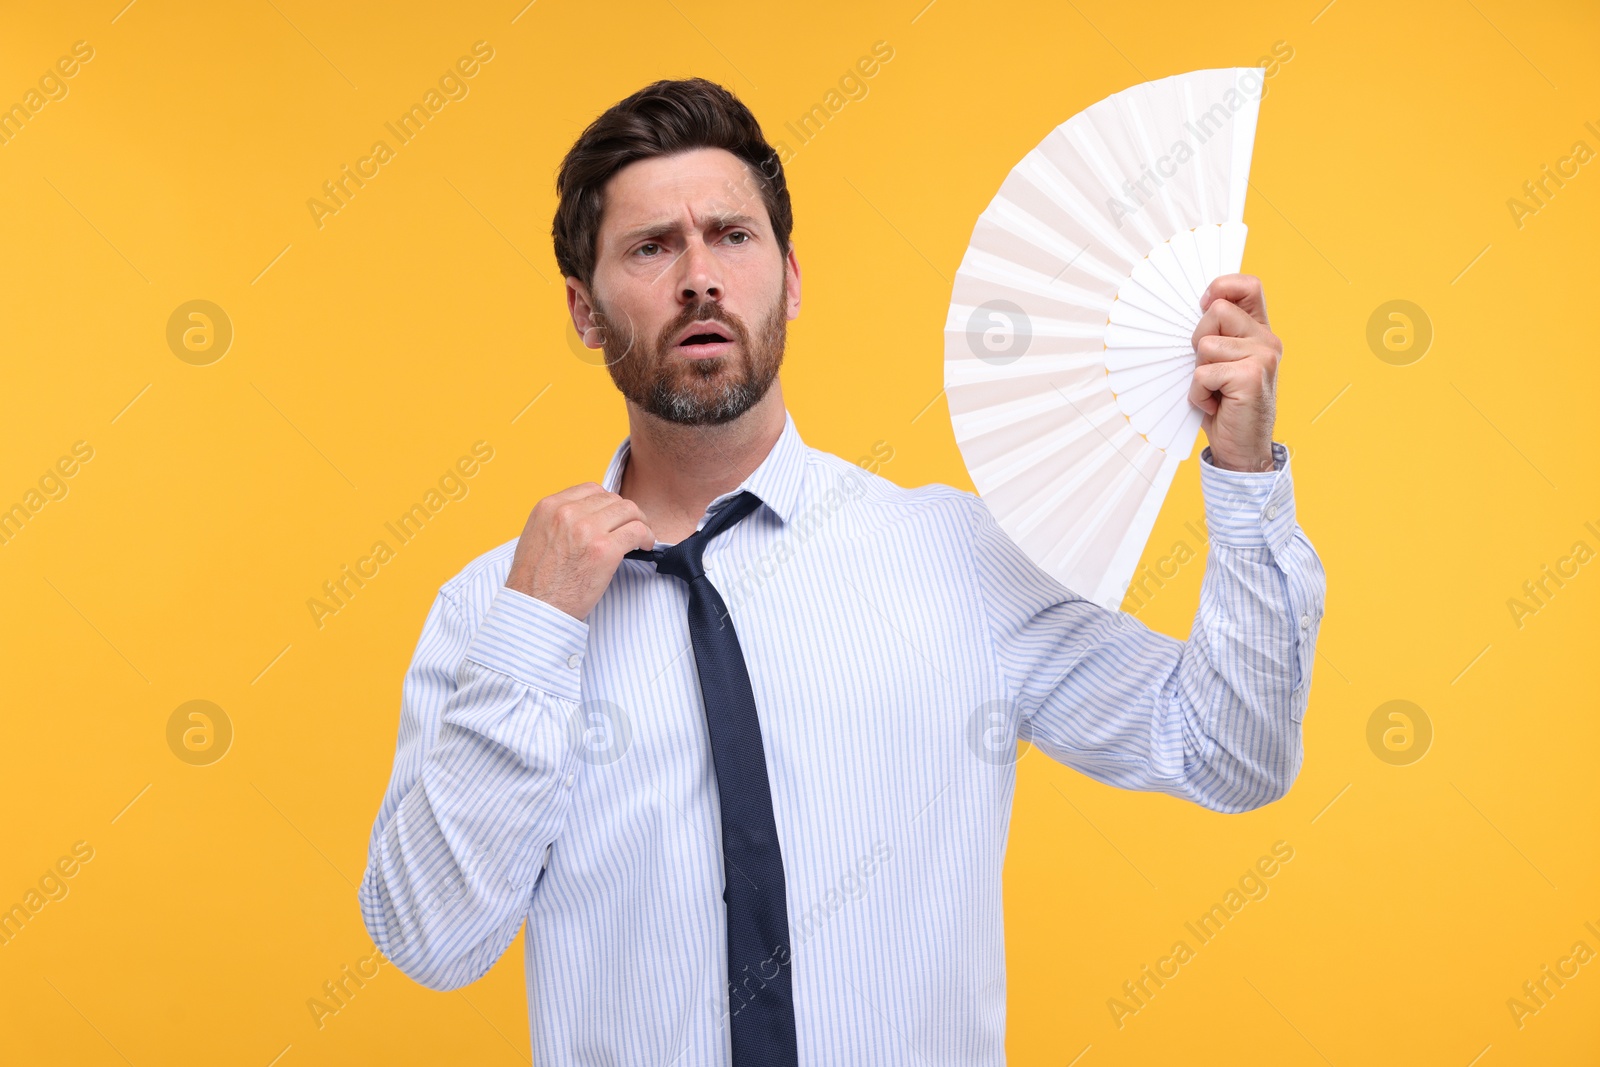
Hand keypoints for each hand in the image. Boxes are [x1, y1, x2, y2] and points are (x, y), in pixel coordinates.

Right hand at [505, 483, 654, 619]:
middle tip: (631, 528)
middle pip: (612, 498)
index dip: (607, 503)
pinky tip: (644, 547)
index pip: (590, 489)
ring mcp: (587, 530)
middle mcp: (567, 513)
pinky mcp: (604, 550)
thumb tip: (589, 515)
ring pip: (629, 510)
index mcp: (549, 507)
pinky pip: (637, 531)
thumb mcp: (537, 537)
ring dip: (639, 522)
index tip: (613, 518)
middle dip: (625, 513)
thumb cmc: (535, 582)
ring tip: (640, 538)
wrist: (534, 611)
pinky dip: (647, 537)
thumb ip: (559, 520)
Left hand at [1188, 274, 1280, 471]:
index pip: (1248, 286)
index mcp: (1259, 332)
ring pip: (1205, 345)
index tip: (1204, 307)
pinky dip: (1199, 394)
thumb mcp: (1221, 364)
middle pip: (1216, 311)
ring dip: (1198, 373)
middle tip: (1210, 370)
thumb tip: (1193, 310)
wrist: (1243, 449)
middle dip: (1199, 341)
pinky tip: (1215, 405)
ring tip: (1214, 391)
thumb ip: (1216, 336)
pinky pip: (1203, 373)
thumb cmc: (1226, 407)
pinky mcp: (1251, 377)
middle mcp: (1267, 340)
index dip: (1220, 288)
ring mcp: (1263, 357)